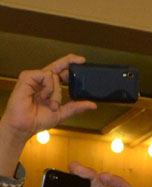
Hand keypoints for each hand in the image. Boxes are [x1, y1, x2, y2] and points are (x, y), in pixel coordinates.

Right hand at [0, 55, 94, 177]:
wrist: (24, 126)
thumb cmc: (38, 120)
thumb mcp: (62, 113)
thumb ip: (76, 107)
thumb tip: (93, 105)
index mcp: (49, 87)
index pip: (61, 73)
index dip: (70, 66)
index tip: (83, 62)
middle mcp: (41, 81)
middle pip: (57, 65)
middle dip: (69, 61)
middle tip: (82, 60)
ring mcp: (34, 78)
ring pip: (54, 76)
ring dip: (57, 92)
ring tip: (51, 104)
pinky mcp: (27, 77)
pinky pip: (45, 76)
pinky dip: (48, 88)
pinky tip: (42, 97)